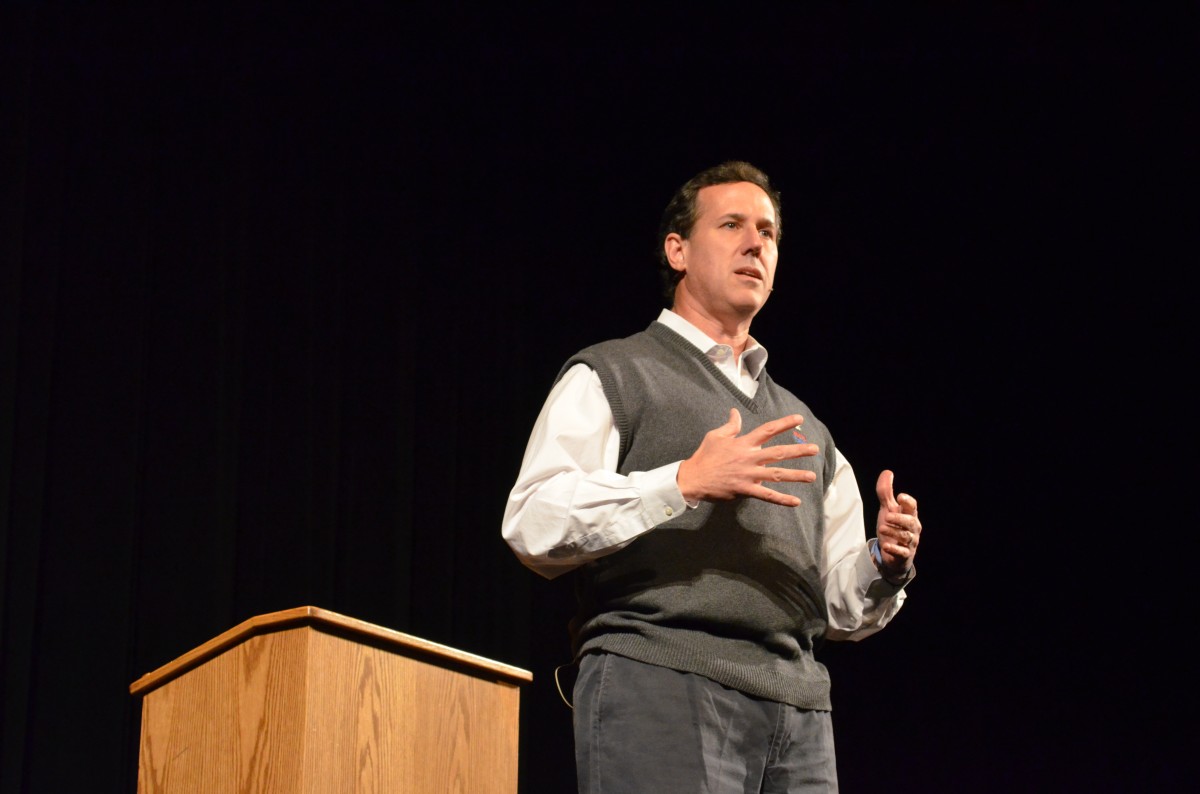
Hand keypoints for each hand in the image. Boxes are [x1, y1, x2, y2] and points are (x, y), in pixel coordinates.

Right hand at [677, 408, 819, 506]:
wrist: (693, 478)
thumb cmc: (704, 456)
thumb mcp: (715, 436)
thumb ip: (730, 425)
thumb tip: (735, 412)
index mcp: (743, 443)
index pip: (767, 430)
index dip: (784, 424)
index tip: (799, 419)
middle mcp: (749, 458)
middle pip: (778, 452)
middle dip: (798, 451)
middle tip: (815, 449)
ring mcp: (748, 475)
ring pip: (777, 474)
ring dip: (796, 476)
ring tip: (812, 476)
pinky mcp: (745, 490)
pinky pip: (767, 495)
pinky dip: (782, 499)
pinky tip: (795, 502)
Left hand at [875, 469, 920, 581]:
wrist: (893, 553)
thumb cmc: (892, 527)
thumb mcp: (887, 509)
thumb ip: (886, 492)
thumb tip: (887, 472)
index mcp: (909, 515)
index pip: (913, 506)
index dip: (908, 502)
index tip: (900, 497)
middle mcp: (912, 528)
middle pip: (911, 522)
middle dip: (900, 518)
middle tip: (887, 516)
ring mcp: (909, 542)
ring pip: (906, 537)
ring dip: (894, 532)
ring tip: (882, 528)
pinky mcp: (904, 555)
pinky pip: (902, 552)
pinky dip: (894, 549)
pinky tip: (886, 546)